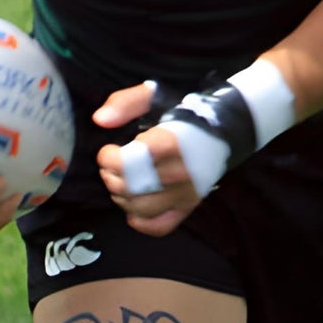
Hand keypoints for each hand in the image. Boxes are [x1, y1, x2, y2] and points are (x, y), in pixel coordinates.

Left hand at [93, 81, 201, 235]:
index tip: (108, 150)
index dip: (107, 158)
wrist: (222, 128)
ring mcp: (185, 193)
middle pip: (130, 188)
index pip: (127, 163)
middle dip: (110, 177)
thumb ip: (124, 103)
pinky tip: (133, 210)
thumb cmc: (181, 112)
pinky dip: (141, 222)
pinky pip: (161, 226)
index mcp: (169, 144)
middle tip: (111, 166)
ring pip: (140, 208)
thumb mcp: (152, 96)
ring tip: (121, 182)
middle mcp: (179, 173)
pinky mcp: (189, 207)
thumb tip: (100, 120)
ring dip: (121, 197)